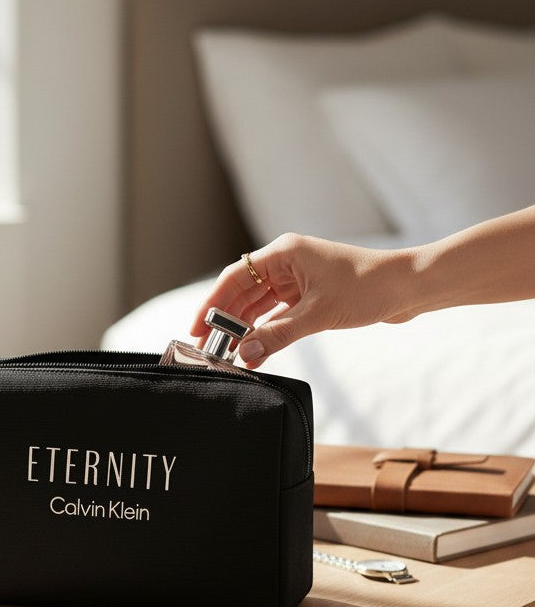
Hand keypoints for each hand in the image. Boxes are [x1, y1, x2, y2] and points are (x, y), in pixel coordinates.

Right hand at [190, 233, 417, 367]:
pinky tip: (256, 350)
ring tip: (229, 354)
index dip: (212, 303)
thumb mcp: (318, 314)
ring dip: (246, 328)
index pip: (234, 276)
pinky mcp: (310, 296)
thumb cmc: (368, 287)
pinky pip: (278, 314)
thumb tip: (245, 354)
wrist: (409, 288)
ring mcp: (298, 280)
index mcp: (284, 252)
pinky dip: (267, 331)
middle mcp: (286, 263)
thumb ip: (278, 334)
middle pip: (244, 291)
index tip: (197, 327)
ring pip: (260, 305)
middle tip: (209, 348)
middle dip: (226, 319)